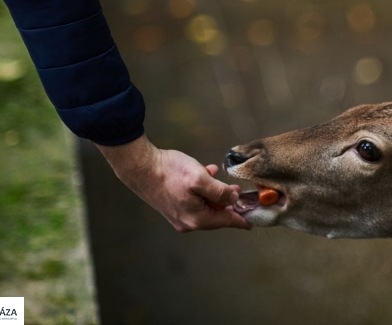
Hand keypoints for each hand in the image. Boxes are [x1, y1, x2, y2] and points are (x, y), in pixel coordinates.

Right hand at [95, 134, 250, 231]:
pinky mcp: (172, 206)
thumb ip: (220, 191)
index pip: (225, 222)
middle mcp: (188, 222)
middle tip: (236, 189)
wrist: (141, 167)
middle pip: (216, 214)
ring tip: (215, 175)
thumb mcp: (200, 178)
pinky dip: (202, 189)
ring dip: (213, 192)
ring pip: (205, 206)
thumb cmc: (170, 172)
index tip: (251, 223)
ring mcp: (178, 216)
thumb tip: (232, 199)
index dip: (240, 220)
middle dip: (226, 201)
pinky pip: (194, 201)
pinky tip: (203, 174)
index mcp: (197, 219)